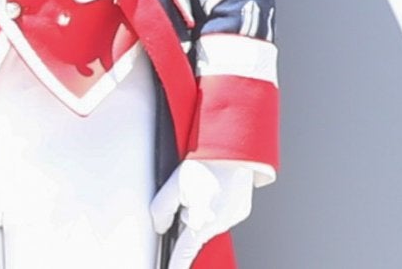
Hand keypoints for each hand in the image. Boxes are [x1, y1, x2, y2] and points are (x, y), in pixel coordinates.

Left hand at [150, 155, 268, 268]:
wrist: (236, 146)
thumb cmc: (207, 162)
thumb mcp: (173, 185)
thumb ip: (160, 212)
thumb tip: (160, 227)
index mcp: (202, 222)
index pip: (183, 255)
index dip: (175, 266)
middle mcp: (220, 224)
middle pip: (193, 234)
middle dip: (187, 221)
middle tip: (188, 197)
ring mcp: (233, 217)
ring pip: (208, 224)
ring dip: (202, 213)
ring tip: (205, 187)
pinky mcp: (241, 210)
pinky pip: (222, 216)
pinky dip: (216, 207)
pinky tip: (216, 188)